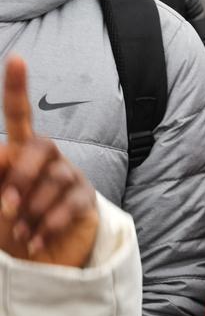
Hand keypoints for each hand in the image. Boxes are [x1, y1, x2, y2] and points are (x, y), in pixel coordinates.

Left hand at [0, 56, 97, 266]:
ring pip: (55, 179)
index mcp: (21, 151)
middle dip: (21, 176)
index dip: (16, 87)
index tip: (16, 60)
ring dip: (32, 209)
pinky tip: (36, 241)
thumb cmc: (11, 221)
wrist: (43, 256)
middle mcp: (48, 157)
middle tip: (5, 206)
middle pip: (40, 147)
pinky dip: (48, 225)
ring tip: (20, 233)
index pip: (19, 113)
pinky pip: (70, 204)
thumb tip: (1, 167)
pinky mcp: (86, 199)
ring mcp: (70, 176)